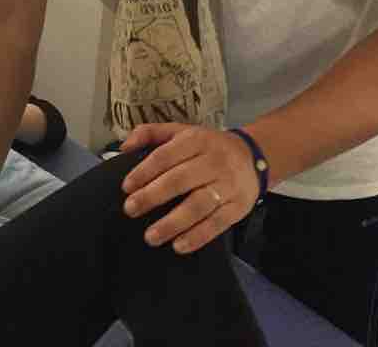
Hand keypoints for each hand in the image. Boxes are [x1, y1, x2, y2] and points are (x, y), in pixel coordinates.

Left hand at [119, 123, 259, 253]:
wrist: (253, 156)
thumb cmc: (207, 146)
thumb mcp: (181, 132)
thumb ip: (150, 133)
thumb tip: (124, 147)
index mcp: (196, 141)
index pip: (166, 156)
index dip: (144, 172)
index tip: (127, 187)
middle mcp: (213, 161)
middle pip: (179, 180)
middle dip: (152, 196)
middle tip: (130, 210)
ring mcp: (227, 185)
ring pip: (198, 205)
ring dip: (173, 223)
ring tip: (151, 236)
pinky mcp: (238, 206)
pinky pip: (217, 223)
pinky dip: (198, 236)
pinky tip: (179, 245)